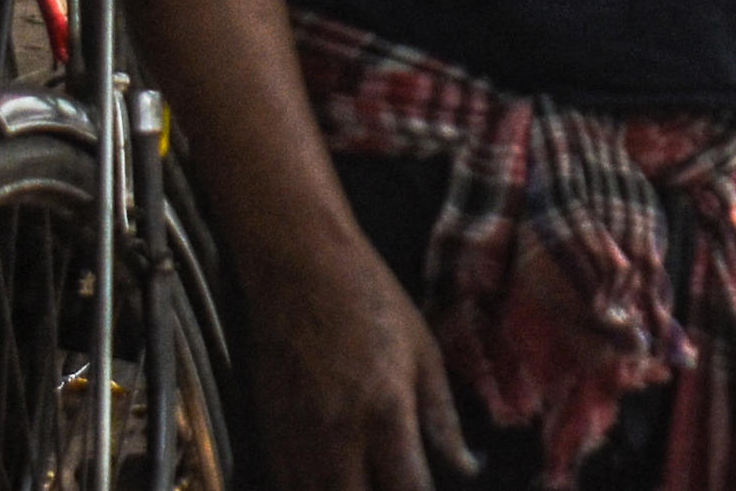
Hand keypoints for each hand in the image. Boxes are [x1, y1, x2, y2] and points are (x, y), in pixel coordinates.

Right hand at [240, 227, 472, 490]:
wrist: (298, 266)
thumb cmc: (368, 298)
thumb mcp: (423, 350)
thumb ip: (442, 416)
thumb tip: (466, 465)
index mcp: (385, 413)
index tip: (428, 490)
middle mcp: (337, 438)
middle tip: (396, 482)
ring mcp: (297, 441)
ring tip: (366, 478)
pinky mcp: (268, 436)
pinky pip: (286, 485)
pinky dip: (311, 489)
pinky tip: (335, 478)